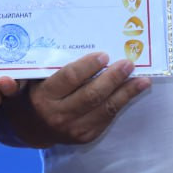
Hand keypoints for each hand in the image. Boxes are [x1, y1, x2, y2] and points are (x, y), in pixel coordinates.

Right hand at [0, 52, 149, 147]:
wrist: (30, 127)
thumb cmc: (33, 92)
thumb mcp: (32, 77)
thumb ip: (46, 62)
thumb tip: (72, 36)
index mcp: (43, 96)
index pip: (70, 78)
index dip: (88, 66)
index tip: (103, 55)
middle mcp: (58, 114)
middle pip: (91, 94)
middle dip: (112, 78)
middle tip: (127, 63)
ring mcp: (73, 128)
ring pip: (104, 109)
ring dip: (125, 92)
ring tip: (141, 79)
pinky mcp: (85, 136)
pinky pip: (107, 117)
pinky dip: (122, 103)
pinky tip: (134, 90)